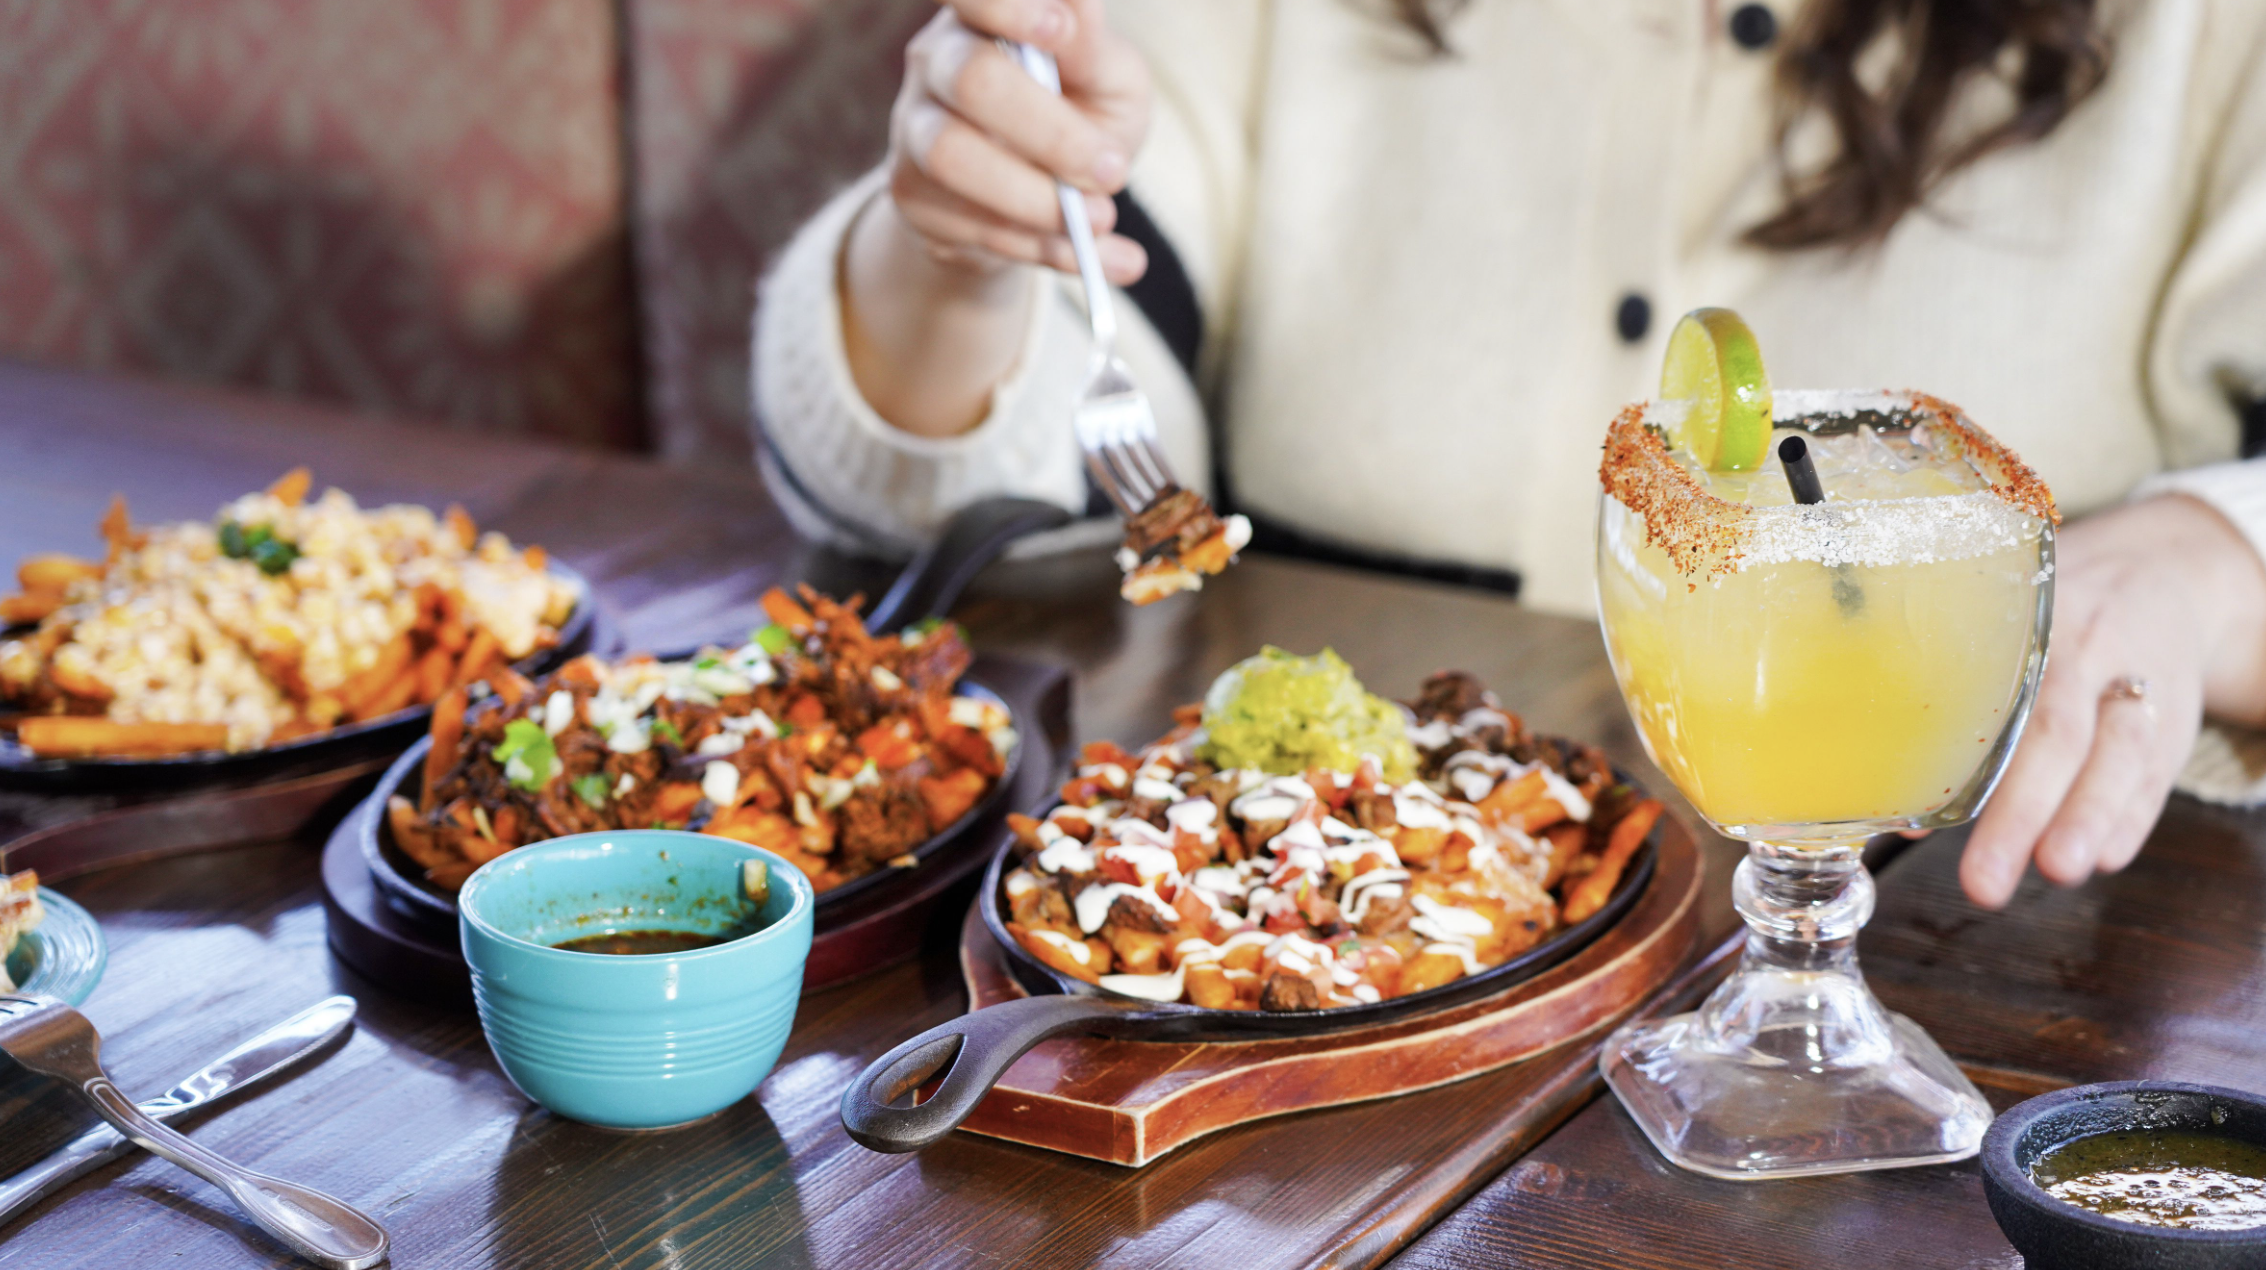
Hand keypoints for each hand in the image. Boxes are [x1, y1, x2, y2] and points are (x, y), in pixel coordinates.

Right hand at [885, 0, 1151, 284]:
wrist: (1040, 202)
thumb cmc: (1081, 116)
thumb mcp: (1108, 79)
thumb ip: (1092, 49)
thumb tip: (1072, 11)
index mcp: (983, 17)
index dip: (1007, 7)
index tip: (1057, 30)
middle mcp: (937, 61)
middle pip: (972, 80)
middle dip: (1053, 134)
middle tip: (1114, 172)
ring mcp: (914, 128)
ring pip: (954, 159)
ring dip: (1040, 201)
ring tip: (1101, 219)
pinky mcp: (911, 196)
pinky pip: (971, 225)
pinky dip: (1043, 248)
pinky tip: (1094, 257)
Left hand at [1960, 495, 2265, 906]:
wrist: (2162, 573)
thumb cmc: (2045, 615)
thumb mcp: (1997, 616)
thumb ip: (1949, 695)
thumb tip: (1894, 806)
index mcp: (2023, 622)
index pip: (1991, 692)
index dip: (1960, 755)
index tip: (1922, 818)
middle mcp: (2087, 647)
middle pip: (2057, 733)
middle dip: (2020, 811)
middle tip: (1983, 881)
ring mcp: (2140, 683)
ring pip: (2122, 754)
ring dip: (2087, 818)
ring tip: (2057, 869)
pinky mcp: (2175, 719)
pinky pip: (2157, 772)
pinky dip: (2131, 817)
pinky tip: (2102, 856)